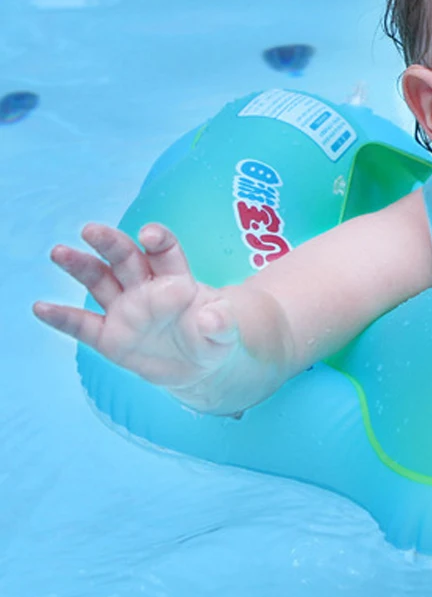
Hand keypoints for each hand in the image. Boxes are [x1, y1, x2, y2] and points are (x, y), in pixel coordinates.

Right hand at [34, 223, 242, 400]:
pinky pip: (82, 325)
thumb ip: (220, 323)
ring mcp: (124, 310)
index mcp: (176, 279)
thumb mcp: (224, 333)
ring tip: (60, 252)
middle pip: (125, 258)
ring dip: (80, 266)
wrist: (199, 366)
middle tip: (92, 230)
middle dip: (111, 243)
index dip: (158, 241)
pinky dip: (62, 318)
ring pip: (99, 281)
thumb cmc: (212, 338)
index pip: (165, 252)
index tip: (149, 235)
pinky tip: (41, 308)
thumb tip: (211, 318)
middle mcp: (145, 288)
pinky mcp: (109, 336)